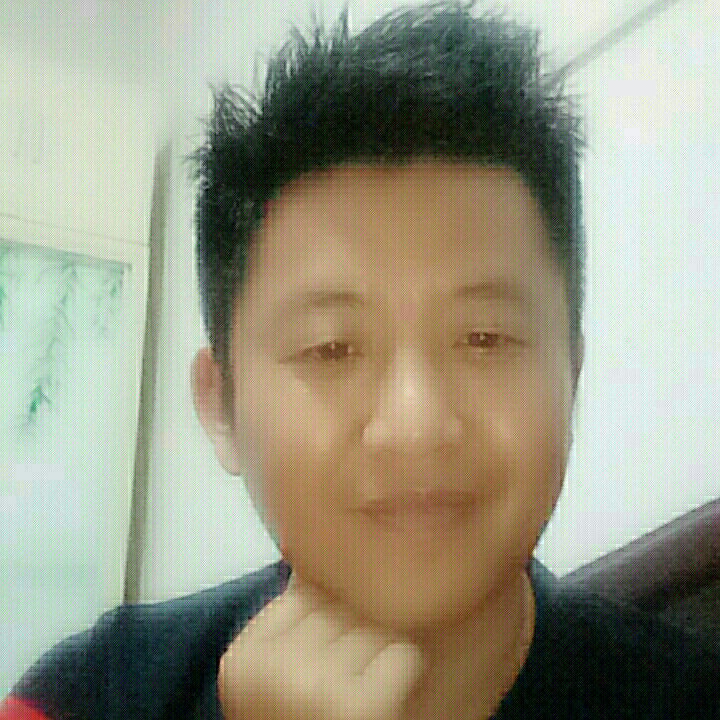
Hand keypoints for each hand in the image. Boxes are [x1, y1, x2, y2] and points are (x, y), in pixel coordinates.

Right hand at [218, 572, 424, 719]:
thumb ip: (292, 615)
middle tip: (351, 667)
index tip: (335, 641)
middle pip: (340, 604)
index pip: (306, 588)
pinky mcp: (356, 708)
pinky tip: (384, 695)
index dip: (334, 610)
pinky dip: (402, 671)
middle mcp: (270, 670)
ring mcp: (311, 687)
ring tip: (366, 681)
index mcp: (244, 659)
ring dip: (381, 647)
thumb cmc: (311, 715)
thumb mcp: (283, 668)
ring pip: (373, 623)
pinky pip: (401, 653)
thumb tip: (309, 548)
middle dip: (356, 626)